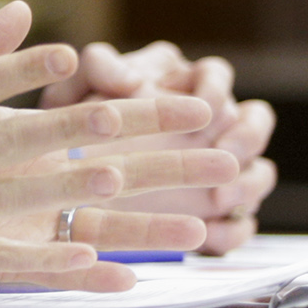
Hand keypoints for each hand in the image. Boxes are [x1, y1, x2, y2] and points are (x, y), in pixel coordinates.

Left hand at [44, 41, 276, 251]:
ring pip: (256, 173)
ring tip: (221, 198)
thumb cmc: (64, 122)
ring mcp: (215, 168)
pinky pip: (237, 224)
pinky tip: (213, 237)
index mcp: (177, 83)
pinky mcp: (212, 212)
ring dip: (247, 185)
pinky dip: (230, 231)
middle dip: (245, 138)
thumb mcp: (72, 89)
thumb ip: (99, 69)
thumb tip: (132, 79)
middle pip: (252, 122)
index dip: (214, 89)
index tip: (202, 107)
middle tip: (227, 155)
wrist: (52, 177)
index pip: (215, 74)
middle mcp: (205, 124)